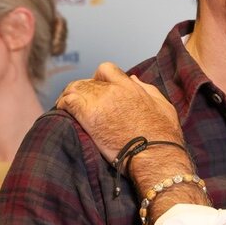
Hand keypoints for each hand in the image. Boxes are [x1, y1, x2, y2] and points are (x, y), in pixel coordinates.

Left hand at [56, 62, 182, 161]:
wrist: (156, 155)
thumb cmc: (164, 136)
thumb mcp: (163, 106)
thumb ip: (148, 89)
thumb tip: (134, 78)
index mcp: (130, 87)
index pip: (106, 69)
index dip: (99, 77)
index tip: (98, 88)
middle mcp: (113, 90)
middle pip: (87, 81)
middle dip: (82, 90)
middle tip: (80, 103)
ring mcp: (100, 102)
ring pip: (74, 89)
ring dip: (69, 96)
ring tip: (66, 107)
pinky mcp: (88, 116)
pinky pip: (67, 102)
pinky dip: (62, 105)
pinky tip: (61, 111)